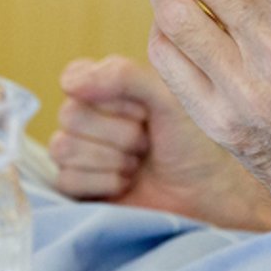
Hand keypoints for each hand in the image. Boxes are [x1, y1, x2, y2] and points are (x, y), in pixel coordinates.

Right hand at [50, 55, 270, 229]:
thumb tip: (69, 84)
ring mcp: (79, 152)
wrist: (206, 194)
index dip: (109, 97)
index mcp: (103, 86)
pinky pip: (66, 179)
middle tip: (146, 142)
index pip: (74, 78)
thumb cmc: (191, 142)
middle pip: (70, 116)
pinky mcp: (77, 187)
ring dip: (113, 160)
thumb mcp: (167, 98)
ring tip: (138, 163)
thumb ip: (124, 76)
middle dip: (119, 134)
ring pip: (64, 148)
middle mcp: (86, 117)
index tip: (143, 110)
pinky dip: (104, 183)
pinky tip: (126, 184)